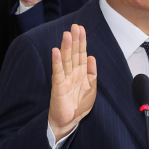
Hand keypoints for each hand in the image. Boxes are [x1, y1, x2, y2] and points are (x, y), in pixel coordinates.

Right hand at [48, 24, 98, 139]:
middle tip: (75, 26)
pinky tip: (55, 51)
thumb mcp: (92, 88)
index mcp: (81, 73)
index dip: (82, 41)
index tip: (81, 28)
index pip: (81, 54)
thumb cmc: (79, 106)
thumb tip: (91, 56)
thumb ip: (92, 73)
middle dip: (75, 40)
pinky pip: (57, 72)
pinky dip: (56, 62)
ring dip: (66, 47)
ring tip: (67, 34)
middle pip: (73, 53)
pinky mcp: (58, 86)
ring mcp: (64, 79)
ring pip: (66, 60)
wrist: (69, 121)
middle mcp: (72, 73)